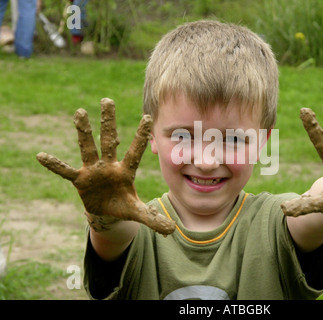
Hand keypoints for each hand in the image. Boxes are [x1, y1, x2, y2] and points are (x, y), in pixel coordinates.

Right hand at [36, 98, 175, 234]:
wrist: (107, 212)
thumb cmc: (124, 206)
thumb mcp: (138, 213)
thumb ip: (153, 219)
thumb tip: (172, 230)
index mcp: (126, 171)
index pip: (135, 151)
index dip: (140, 136)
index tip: (148, 117)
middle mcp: (110, 165)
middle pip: (109, 140)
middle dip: (108, 122)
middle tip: (108, 100)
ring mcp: (94, 170)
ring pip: (88, 147)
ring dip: (83, 131)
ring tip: (80, 112)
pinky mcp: (80, 179)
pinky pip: (65, 171)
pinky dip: (55, 165)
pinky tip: (41, 156)